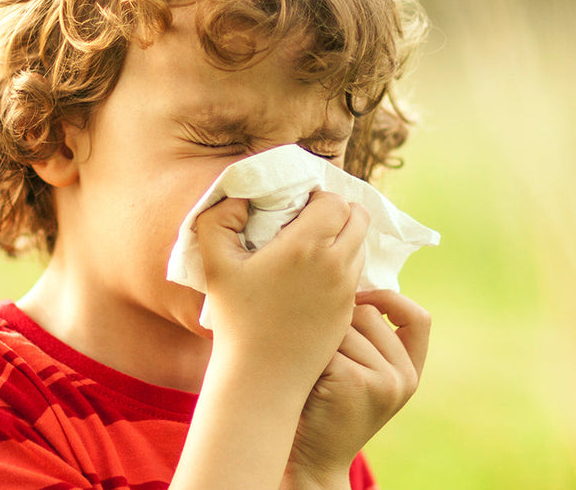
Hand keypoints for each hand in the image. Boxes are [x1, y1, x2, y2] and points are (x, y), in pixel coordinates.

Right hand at [196, 191, 369, 377]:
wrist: (262, 377)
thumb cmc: (236, 319)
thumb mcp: (215, 264)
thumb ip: (219, 219)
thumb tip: (239, 197)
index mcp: (307, 246)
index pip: (335, 201)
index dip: (317, 198)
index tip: (296, 208)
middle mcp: (335, 264)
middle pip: (359, 218)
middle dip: (339, 213)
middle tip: (310, 221)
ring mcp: (346, 290)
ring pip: (360, 246)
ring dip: (343, 239)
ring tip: (310, 249)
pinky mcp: (349, 312)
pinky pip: (355, 275)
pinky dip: (342, 267)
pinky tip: (314, 276)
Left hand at [282, 290, 431, 489]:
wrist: (310, 459)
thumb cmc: (325, 407)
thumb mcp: (362, 376)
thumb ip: (370, 339)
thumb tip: (350, 279)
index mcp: (410, 373)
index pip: (419, 318)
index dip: (391, 300)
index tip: (361, 298)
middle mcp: (404, 377)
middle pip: (368, 313)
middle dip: (338, 323)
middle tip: (319, 356)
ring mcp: (382, 381)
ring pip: (344, 325)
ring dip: (319, 339)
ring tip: (311, 370)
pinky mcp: (353, 381)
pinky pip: (325, 341)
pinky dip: (307, 353)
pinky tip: (303, 377)